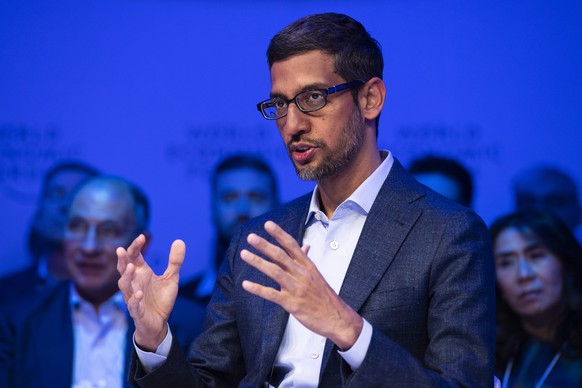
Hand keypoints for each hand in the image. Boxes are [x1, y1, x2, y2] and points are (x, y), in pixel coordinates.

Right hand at [117, 234, 183, 350]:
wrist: (159, 323)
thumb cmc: (161, 299)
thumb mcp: (171, 278)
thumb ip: (175, 261)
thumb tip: (180, 240)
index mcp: (141, 273)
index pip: (134, 256)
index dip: (136, 247)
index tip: (142, 237)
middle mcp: (134, 283)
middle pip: (124, 269)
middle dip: (122, 259)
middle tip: (121, 249)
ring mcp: (133, 297)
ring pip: (124, 286)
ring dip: (126, 277)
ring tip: (131, 267)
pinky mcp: (137, 311)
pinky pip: (133, 305)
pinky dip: (135, 299)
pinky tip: (139, 293)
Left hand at [240, 221, 362, 350]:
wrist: (337, 318)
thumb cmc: (324, 296)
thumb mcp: (316, 275)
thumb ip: (305, 260)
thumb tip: (305, 245)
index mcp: (308, 266)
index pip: (292, 245)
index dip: (279, 234)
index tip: (267, 224)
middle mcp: (302, 274)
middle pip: (281, 256)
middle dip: (264, 245)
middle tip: (250, 237)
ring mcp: (297, 289)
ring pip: (275, 272)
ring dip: (258, 262)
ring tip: (244, 254)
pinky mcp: (292, 304)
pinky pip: (272, 294)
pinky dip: (258, 288)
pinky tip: (245, 284)